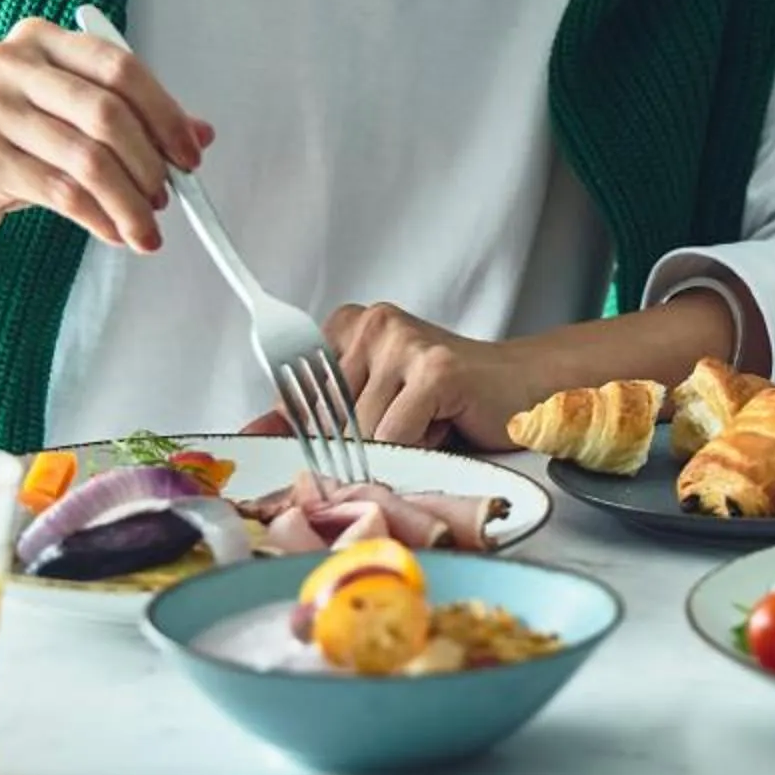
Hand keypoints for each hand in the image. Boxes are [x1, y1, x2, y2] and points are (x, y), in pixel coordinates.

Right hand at [0, 17, 211, 283]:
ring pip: (87, 158)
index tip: (190, 153)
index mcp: (40, 40)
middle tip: (169, 196)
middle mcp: (8, 64)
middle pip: (106, 112)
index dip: (165, 112)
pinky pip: (60, 192)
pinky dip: (98, 217)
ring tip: (145, 226)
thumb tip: (200, 134)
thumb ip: (128, 117)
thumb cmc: (4, 143)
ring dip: (129, 201)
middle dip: (150, 162)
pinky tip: (112, 231)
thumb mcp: (64, 118)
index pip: (119, 67)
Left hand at [315, 303, 563, 451]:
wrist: (522, 386)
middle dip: (363, 447)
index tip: (332, 450)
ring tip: (430, 423)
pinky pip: (398, 437)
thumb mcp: (370, 405)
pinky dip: (420, 449)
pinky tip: (444, 424)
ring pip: (364, 435)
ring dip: (400, 448)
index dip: (312, 436)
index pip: (295, 395)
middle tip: (404, 431)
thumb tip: (253, 432)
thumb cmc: (448, 401)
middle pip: (330, 421)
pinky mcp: (434, 368)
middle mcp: (372, 325)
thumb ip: (314, 416)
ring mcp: (403, 342)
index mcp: (348, 327)